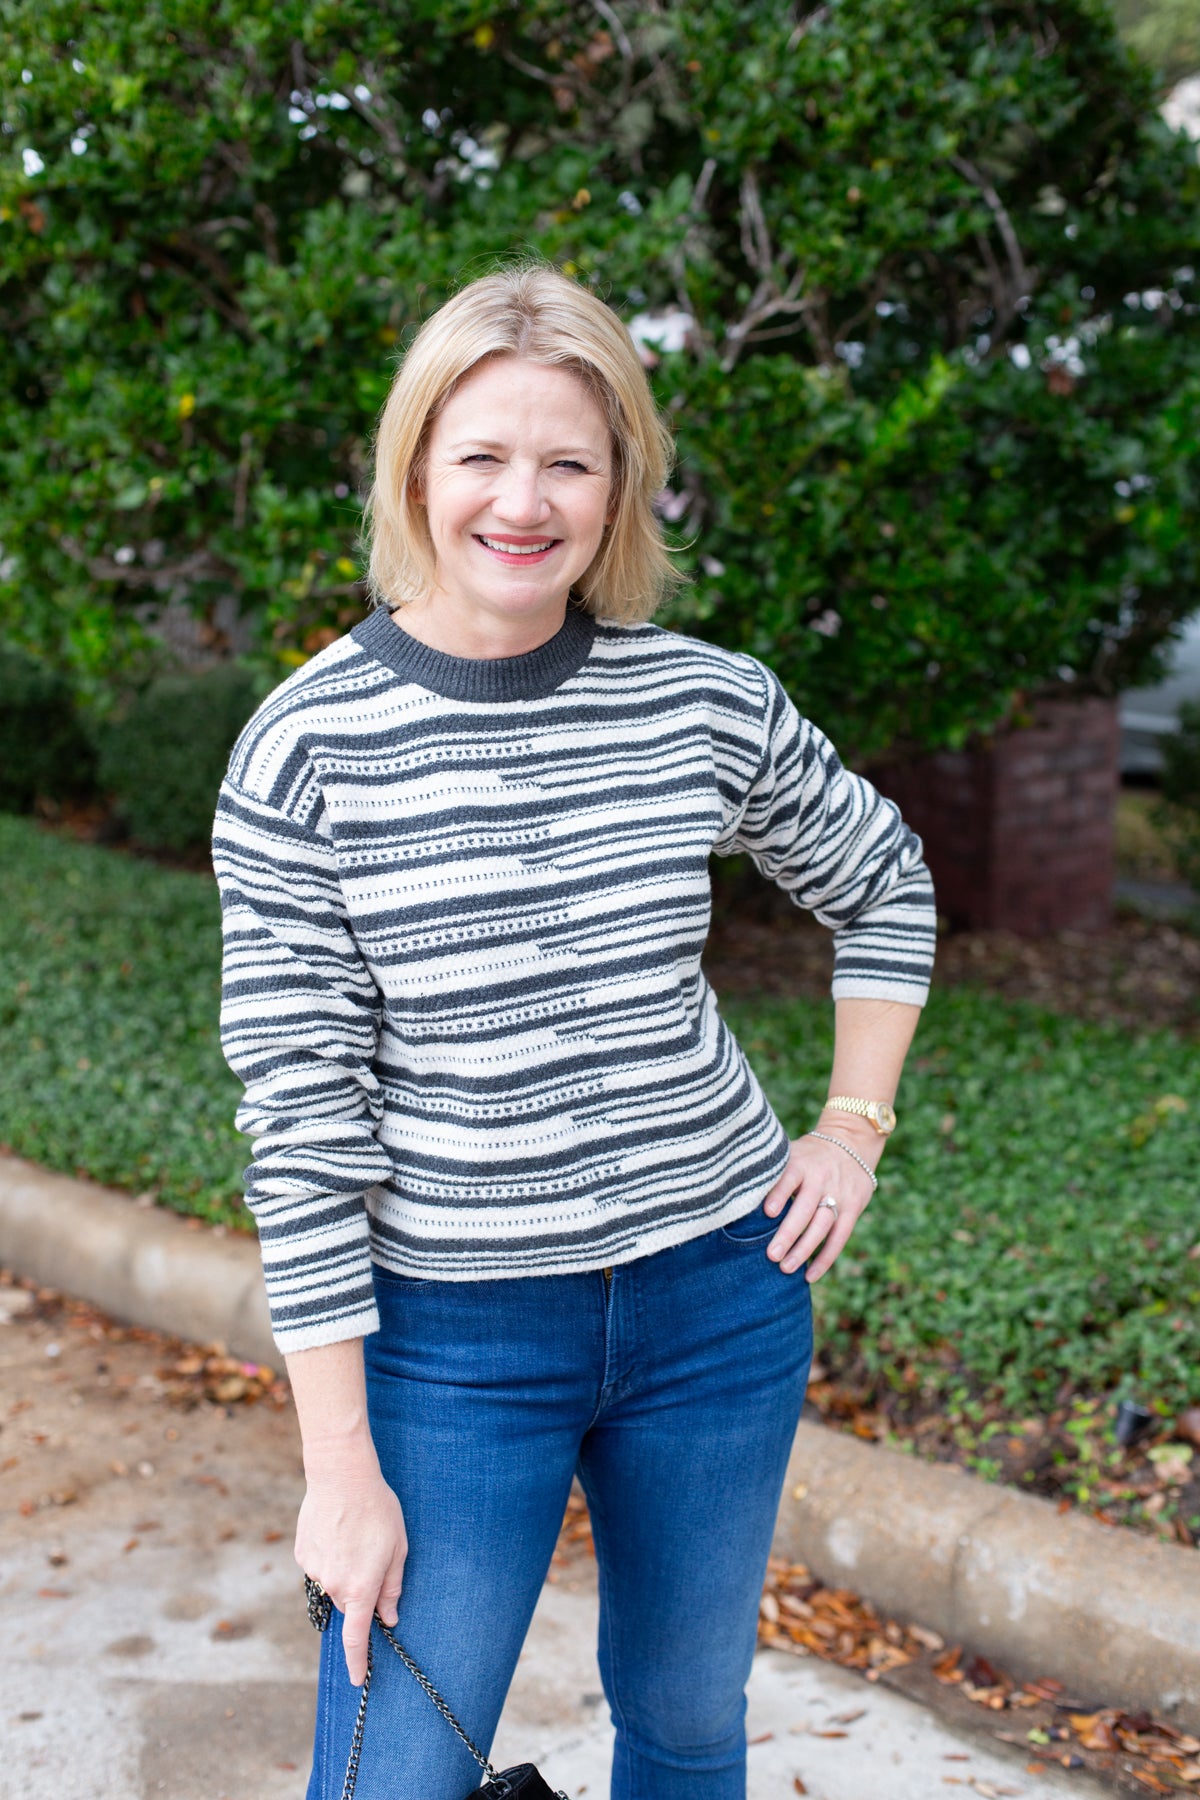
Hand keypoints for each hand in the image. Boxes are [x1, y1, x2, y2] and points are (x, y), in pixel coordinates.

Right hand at [294, 1459, 407, 1685]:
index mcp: (360, 1588)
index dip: (358, 1663)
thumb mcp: (398, 1548)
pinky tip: (337, 1530)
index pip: (357, 1638)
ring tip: (354, 1535)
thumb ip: (392, 1587)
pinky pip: (319, 1565)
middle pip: (349, 1604)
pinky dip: (330, 1555)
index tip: (359, 1680)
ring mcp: (314, 1570)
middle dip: (361, 1591)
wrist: (341, 1476)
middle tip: (373, 1557)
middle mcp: (333, 1585)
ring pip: (333, 1584)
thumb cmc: (377, 1510)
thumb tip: (389, 1616)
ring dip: (345, 1570)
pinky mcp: (302, 1554)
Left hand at [761, 1122, 879, 1281]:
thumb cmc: (807, 1155)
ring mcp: (840, 1194)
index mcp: (801, 1163)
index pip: (789, 1178)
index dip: (780, 1194)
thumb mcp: (791, 1153)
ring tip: (786, 1268)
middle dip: (788, 1233)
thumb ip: (772, 1174)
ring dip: (804, 1249)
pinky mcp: (853, 1207)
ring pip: (822, 1226)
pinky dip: (825, 1258)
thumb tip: (736, 1197)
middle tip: (771, 1256)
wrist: (851, 1143)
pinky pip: (840, 1237)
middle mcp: (821, 1178)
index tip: (767, 1212)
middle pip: (806, 1208)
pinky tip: (810, 1275)